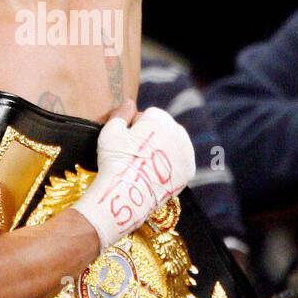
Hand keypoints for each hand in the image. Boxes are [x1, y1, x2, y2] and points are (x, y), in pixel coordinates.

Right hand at [72, 102, 195, 251]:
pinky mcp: (187, 173)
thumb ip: (122, 113)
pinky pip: (180, 162)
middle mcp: (177, 132)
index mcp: (160, 118)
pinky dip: (171, 164)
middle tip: (133, 154)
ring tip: (143, 164)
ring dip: (161, 150)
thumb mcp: (110, 130)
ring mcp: (185, 153)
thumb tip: (130, 103)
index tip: (125, 141)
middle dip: (150, 137)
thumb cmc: (115, 160)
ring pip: (172, 145)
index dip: (133, 127)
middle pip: (162, 129)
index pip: (147, 115)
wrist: (126, 195)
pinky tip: (156, 171)